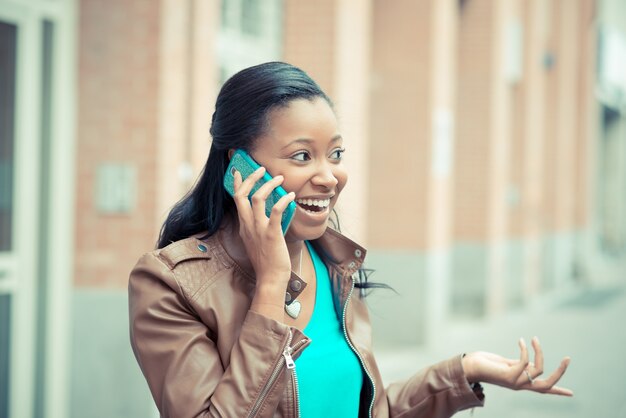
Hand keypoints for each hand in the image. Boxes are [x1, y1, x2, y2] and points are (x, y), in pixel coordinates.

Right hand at [231, 166, 295, 288]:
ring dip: (268, 185)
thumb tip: (269, 213)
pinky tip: (291, 195)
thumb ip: (257, 227)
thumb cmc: (267, 262)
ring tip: (279, 178)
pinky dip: (283, 200)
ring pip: (258, 198)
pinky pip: (276, 211)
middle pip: (242, 195)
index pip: (236, 200)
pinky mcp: (271, 234)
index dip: (237, 183)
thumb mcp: (256, 241)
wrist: (270, 278)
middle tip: (261, 169)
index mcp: (244, 226)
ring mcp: (259, 229)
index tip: (239, 171)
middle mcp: (248, 225)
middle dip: (250, 178)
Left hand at [462, 337, 572, 395]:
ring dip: (539, 352)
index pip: (543, 389)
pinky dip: (525, 349)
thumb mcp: (508, 364)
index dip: (558, 391)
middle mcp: (520, 385)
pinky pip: (524, 362)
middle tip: (568, 358)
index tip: (572, 393)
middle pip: (547, 385)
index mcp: (521, 382)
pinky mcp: (508, 376)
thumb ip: (521, 365)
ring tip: (534, 339)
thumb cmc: (486, 363)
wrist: (469, 366)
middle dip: (560, 373)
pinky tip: (521, 341)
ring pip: (539, 369)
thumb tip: (534, 364)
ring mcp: (515, 382)